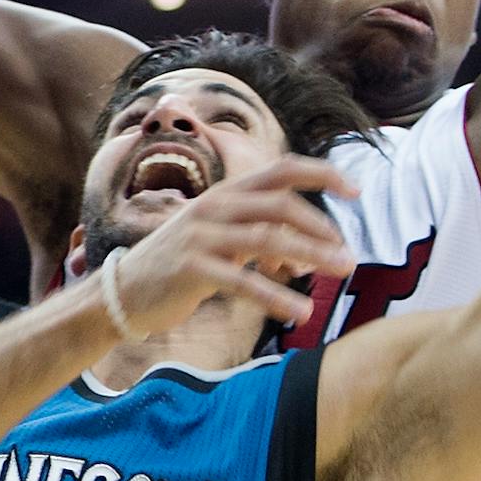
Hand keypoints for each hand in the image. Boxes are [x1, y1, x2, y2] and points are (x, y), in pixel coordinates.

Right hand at [104, 156, 357, 335]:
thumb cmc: (182, 264)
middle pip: (279, 204)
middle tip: (350, 256)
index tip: (356, 191)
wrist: (124, 292)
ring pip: (267, 239)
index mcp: (226, 192)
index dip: (321, 174)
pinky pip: (242, 281)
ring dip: (310, 256)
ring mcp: (200, 234)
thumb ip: (260, 231)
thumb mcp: (221, 236)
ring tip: (340, 274)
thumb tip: (310, 244)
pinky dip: (276, 297)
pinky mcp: (191, 268)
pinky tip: (301, 312)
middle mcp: (214, 205)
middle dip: (321, 228)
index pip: (281, 168)